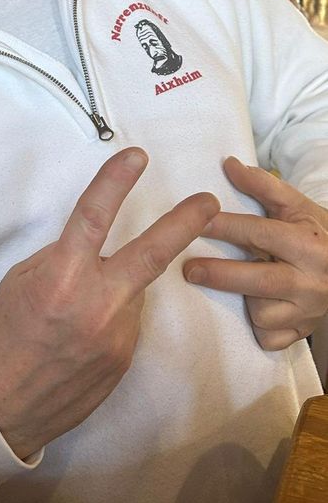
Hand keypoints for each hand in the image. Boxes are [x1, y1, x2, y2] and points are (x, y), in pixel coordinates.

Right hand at [0, 147, 218, 458]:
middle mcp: (95, 304)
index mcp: (61, 277)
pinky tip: (82, 336)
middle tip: (208, 203)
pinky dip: (111, 317)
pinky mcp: (125, 359)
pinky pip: (126, 323)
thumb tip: (94, 248)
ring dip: (115, 289)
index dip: (115, 182)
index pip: (93, 218)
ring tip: (75, 314)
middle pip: (150, 255)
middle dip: (183, 225)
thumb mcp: (22, 280)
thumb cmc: (2, 332)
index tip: (136, 156)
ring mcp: (116, 335)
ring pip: (131, 293)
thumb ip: (63, 259)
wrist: (2, 403)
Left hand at [183, 156, 327, 349]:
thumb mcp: (296, 205)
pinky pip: (270, 338)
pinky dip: (256, 327)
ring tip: (230, 284)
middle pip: (260, 280)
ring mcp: (309, 312)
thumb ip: (262, 185)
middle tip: (188, 268)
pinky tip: (248, 309)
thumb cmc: (315, 232)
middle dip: (221, 274)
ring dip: (241, 300)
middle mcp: (312, 282)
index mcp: (309, 244)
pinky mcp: (302, 334)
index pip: (261, 234)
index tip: (194, 222)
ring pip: (264, 314)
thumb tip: (228, 164)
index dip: (225, 227)